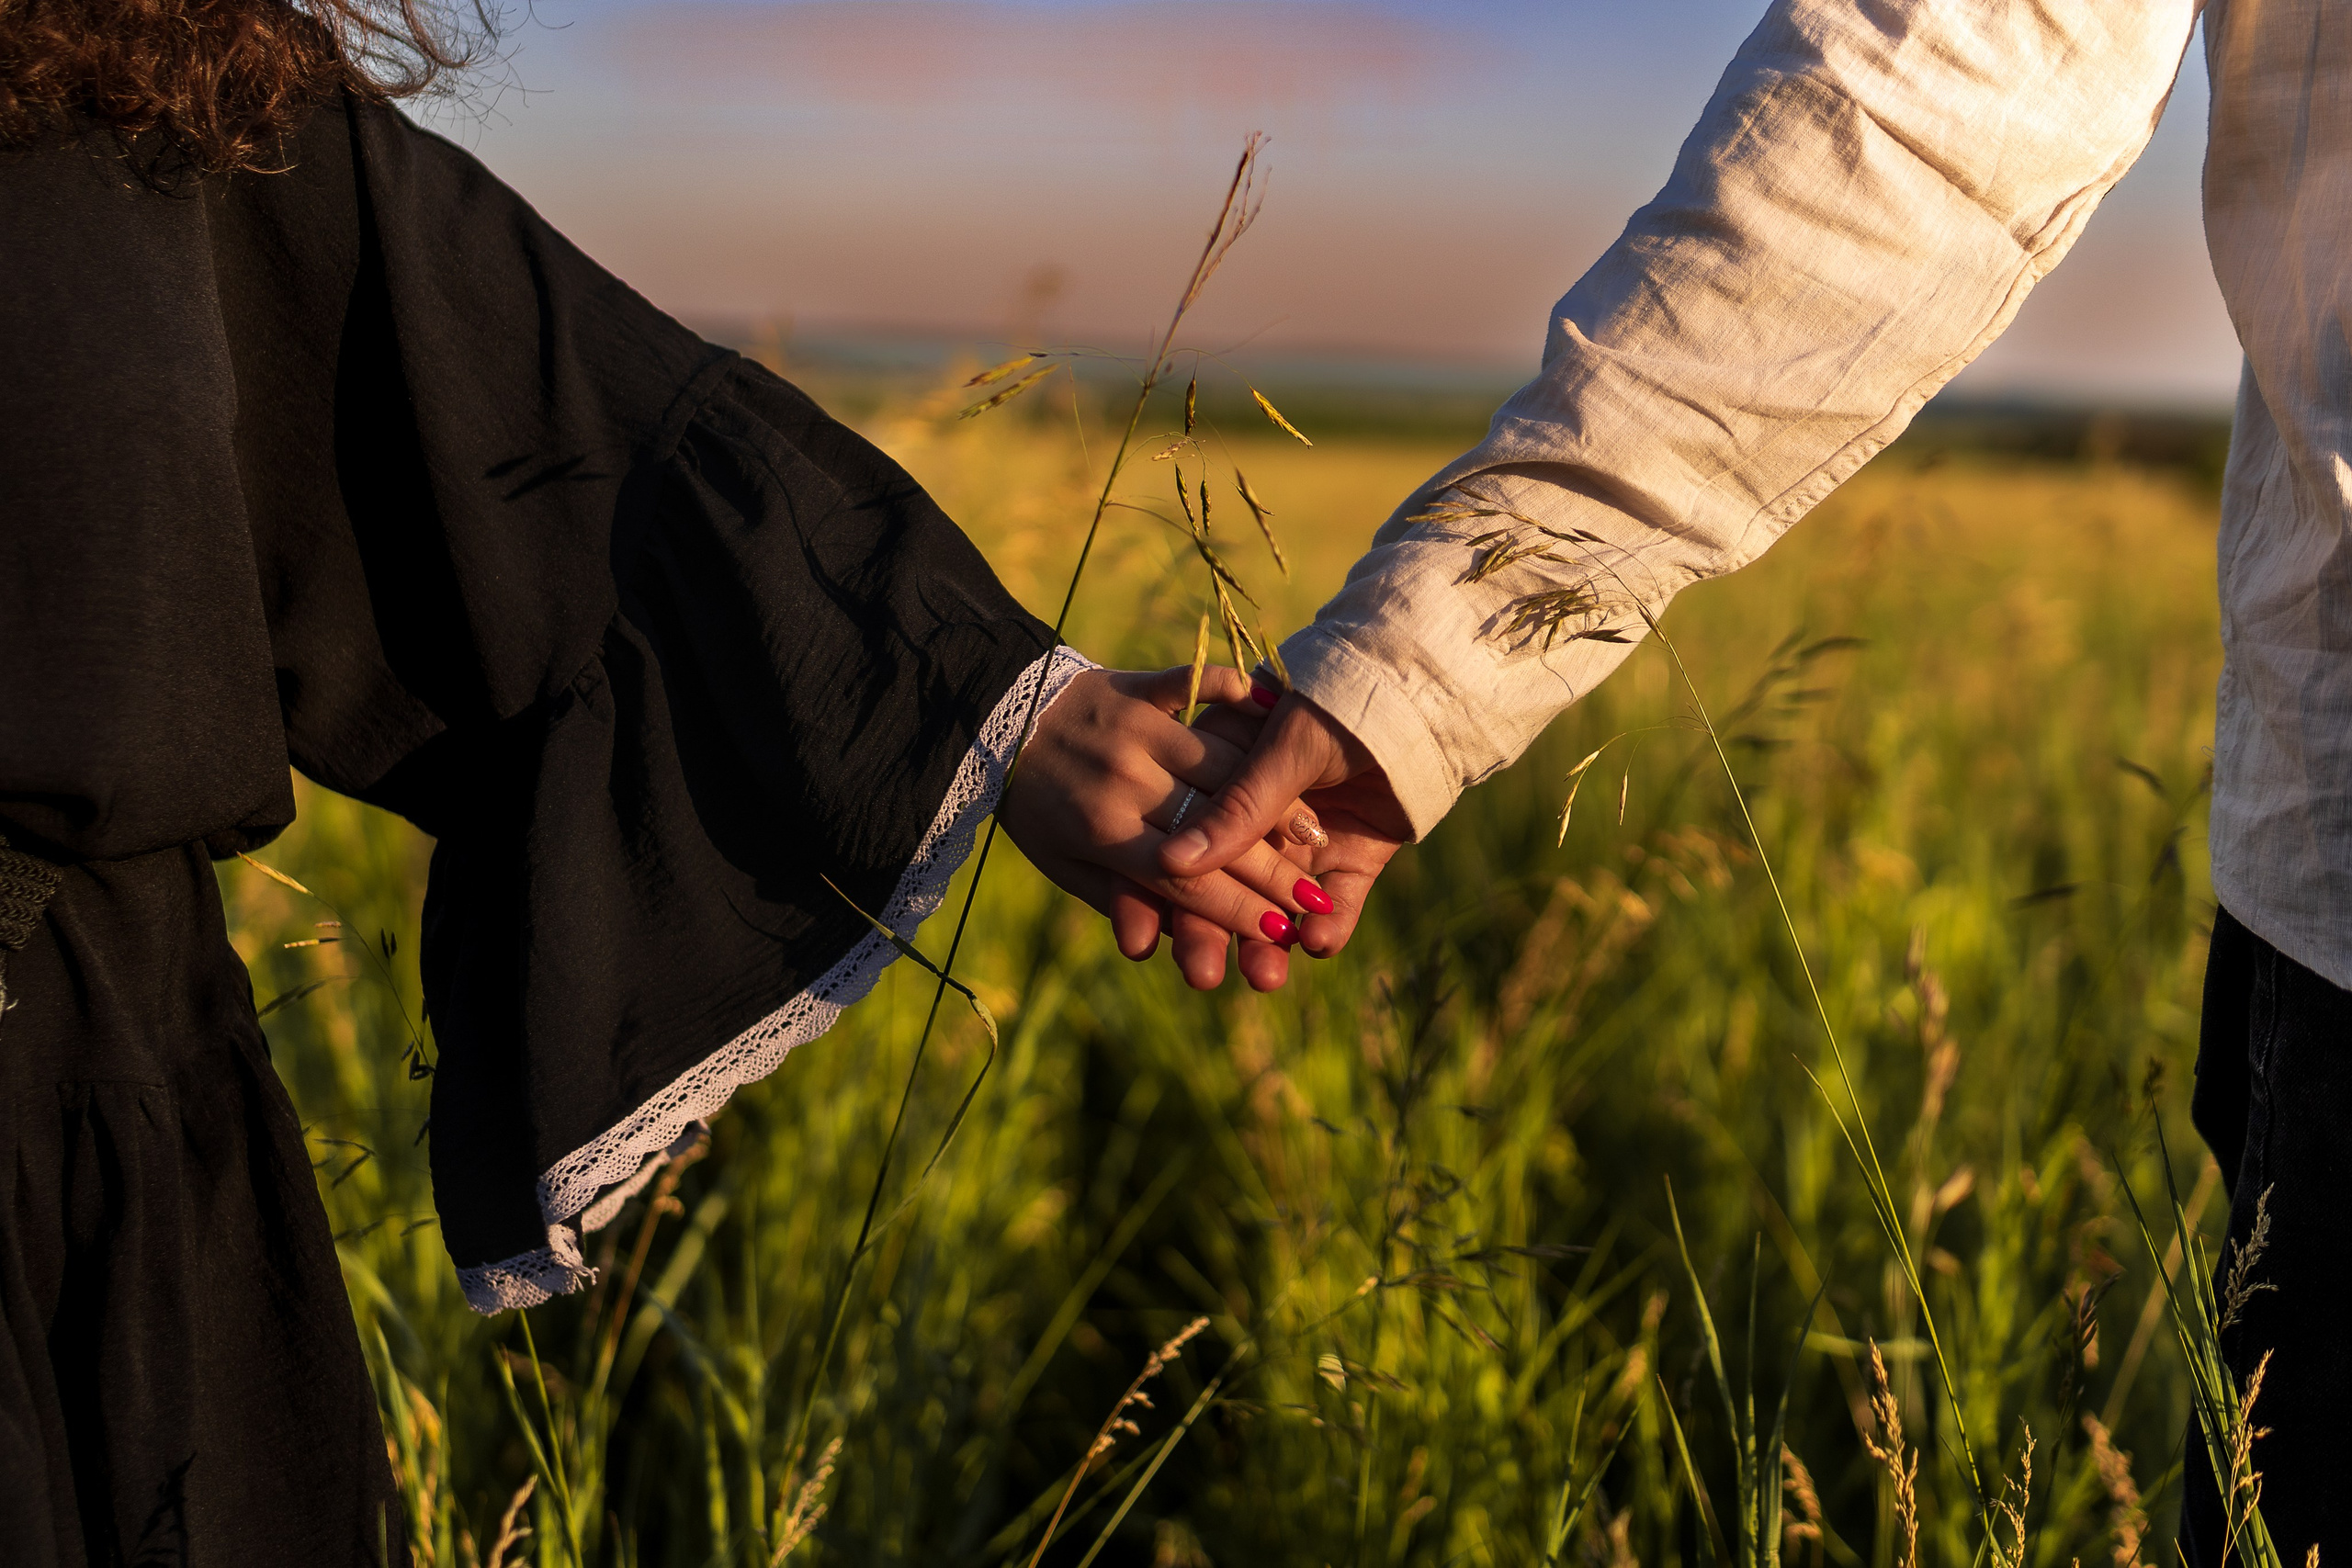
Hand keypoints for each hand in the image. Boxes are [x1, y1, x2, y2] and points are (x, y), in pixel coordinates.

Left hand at [1000, 666, 1333, 989]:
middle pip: (1217, 832)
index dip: (1240, 911)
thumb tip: (1162, 940)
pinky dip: (1233, 691)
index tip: (1285, 931)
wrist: (990, 720)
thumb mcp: (1062, 864)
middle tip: (1318, 897)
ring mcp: (1137, 730)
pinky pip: (1196, 684)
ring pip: (1223, 766)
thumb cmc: (1033, 804)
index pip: (1187, 882)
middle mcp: (1126, 783)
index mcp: (1104, 834)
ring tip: (1315, 831)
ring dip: (1273, 797)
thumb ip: (1118, 893)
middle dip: (1275, 872)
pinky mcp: (1140, 686)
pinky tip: (1271, 707)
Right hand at [1158, 681, 1410, 963]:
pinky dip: (1328, 929)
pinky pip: (1336, 907)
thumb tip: (1174, 864)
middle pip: (1220, 889)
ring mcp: (1303, 844)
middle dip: (1207, 936)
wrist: (1421, 694)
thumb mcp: (1282, 748)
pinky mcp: (1351, 862)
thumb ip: (1236, 807)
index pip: (1174, 846)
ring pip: (1275, 908)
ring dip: (1266, 947)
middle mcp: (1256, 820)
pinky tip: (1319, 942)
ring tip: (1265, 978)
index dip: (1149, 894)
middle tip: (1202, 976)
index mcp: (1218, 780)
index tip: (1135, 942)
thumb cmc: (1341, 701)